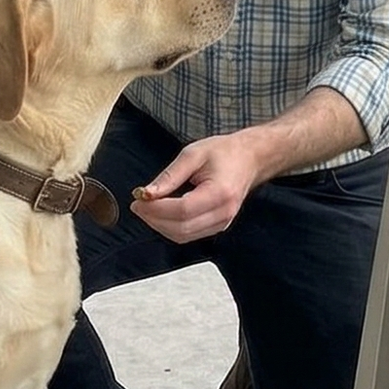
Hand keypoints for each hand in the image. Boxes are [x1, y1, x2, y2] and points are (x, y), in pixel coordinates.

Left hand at [129, 133, 264, 242]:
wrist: (250, 158)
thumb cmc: (224, 152)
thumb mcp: (192, 154)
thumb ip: (169, 176)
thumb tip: (146, 193)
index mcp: (219, 193)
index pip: (182, 211)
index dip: (156, 209)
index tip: (138, 199)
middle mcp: (224, 213)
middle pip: (181, 228)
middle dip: (154, 219)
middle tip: (138, 205)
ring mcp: (223, 223)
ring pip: (183, 236)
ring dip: (160, 226)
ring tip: (147, 208)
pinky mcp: (218, 226)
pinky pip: (189, 235)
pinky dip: (171, 228)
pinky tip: (161, 214)